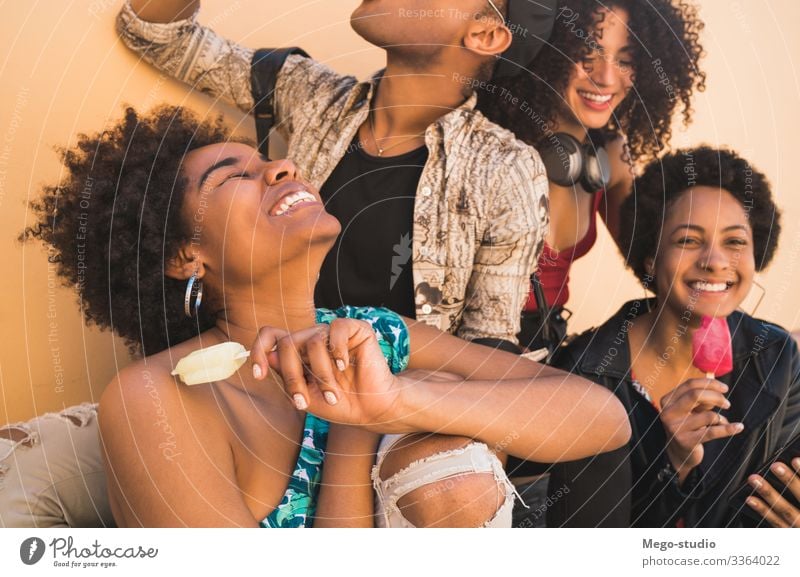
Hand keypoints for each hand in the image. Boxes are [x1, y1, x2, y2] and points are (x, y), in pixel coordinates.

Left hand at [249, 319, 399, 427]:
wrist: (372, 410)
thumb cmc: (340, 404)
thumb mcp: (306, 395)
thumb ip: (287, 376)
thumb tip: (269, 356)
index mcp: (299, 351)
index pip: (270, 336)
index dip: (258, 351)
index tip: (259, 376)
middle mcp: (314, 338)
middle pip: (287, 343)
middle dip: (291, 376)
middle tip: (302, 402)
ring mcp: (334, 333)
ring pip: (312, 341)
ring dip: (320, 374)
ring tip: (333, 395)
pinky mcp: (356, 329)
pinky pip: (337, 328)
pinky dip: (337, 350)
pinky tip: (344, 366)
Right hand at [659, 378, 743, 480]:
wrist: (678, 452)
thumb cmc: (687, 425)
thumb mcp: (689, 409)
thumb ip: (699, 397)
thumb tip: (716, 384)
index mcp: (667, 400)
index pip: (690, 385)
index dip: (710, 384)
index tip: (724, 388)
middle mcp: (668, 413)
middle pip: (695, 395)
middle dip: (716, 397)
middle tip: (727, 404)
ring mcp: (676, 427)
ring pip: (708, 415)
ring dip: (720, 418)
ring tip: (720, 423)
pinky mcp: (686, 441)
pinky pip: (713, 432)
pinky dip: (728, 429)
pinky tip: (738, 427)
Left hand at [746, 458, 799, 527]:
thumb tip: (795, 460)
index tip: (795, 460)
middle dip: (790, 481)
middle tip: (776, 466)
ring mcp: (798, 527)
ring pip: (785, 510)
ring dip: (769, 493)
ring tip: (755, 479)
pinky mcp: (788, 533)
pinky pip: (775, 523)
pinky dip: (762, 510)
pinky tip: (750, 499)